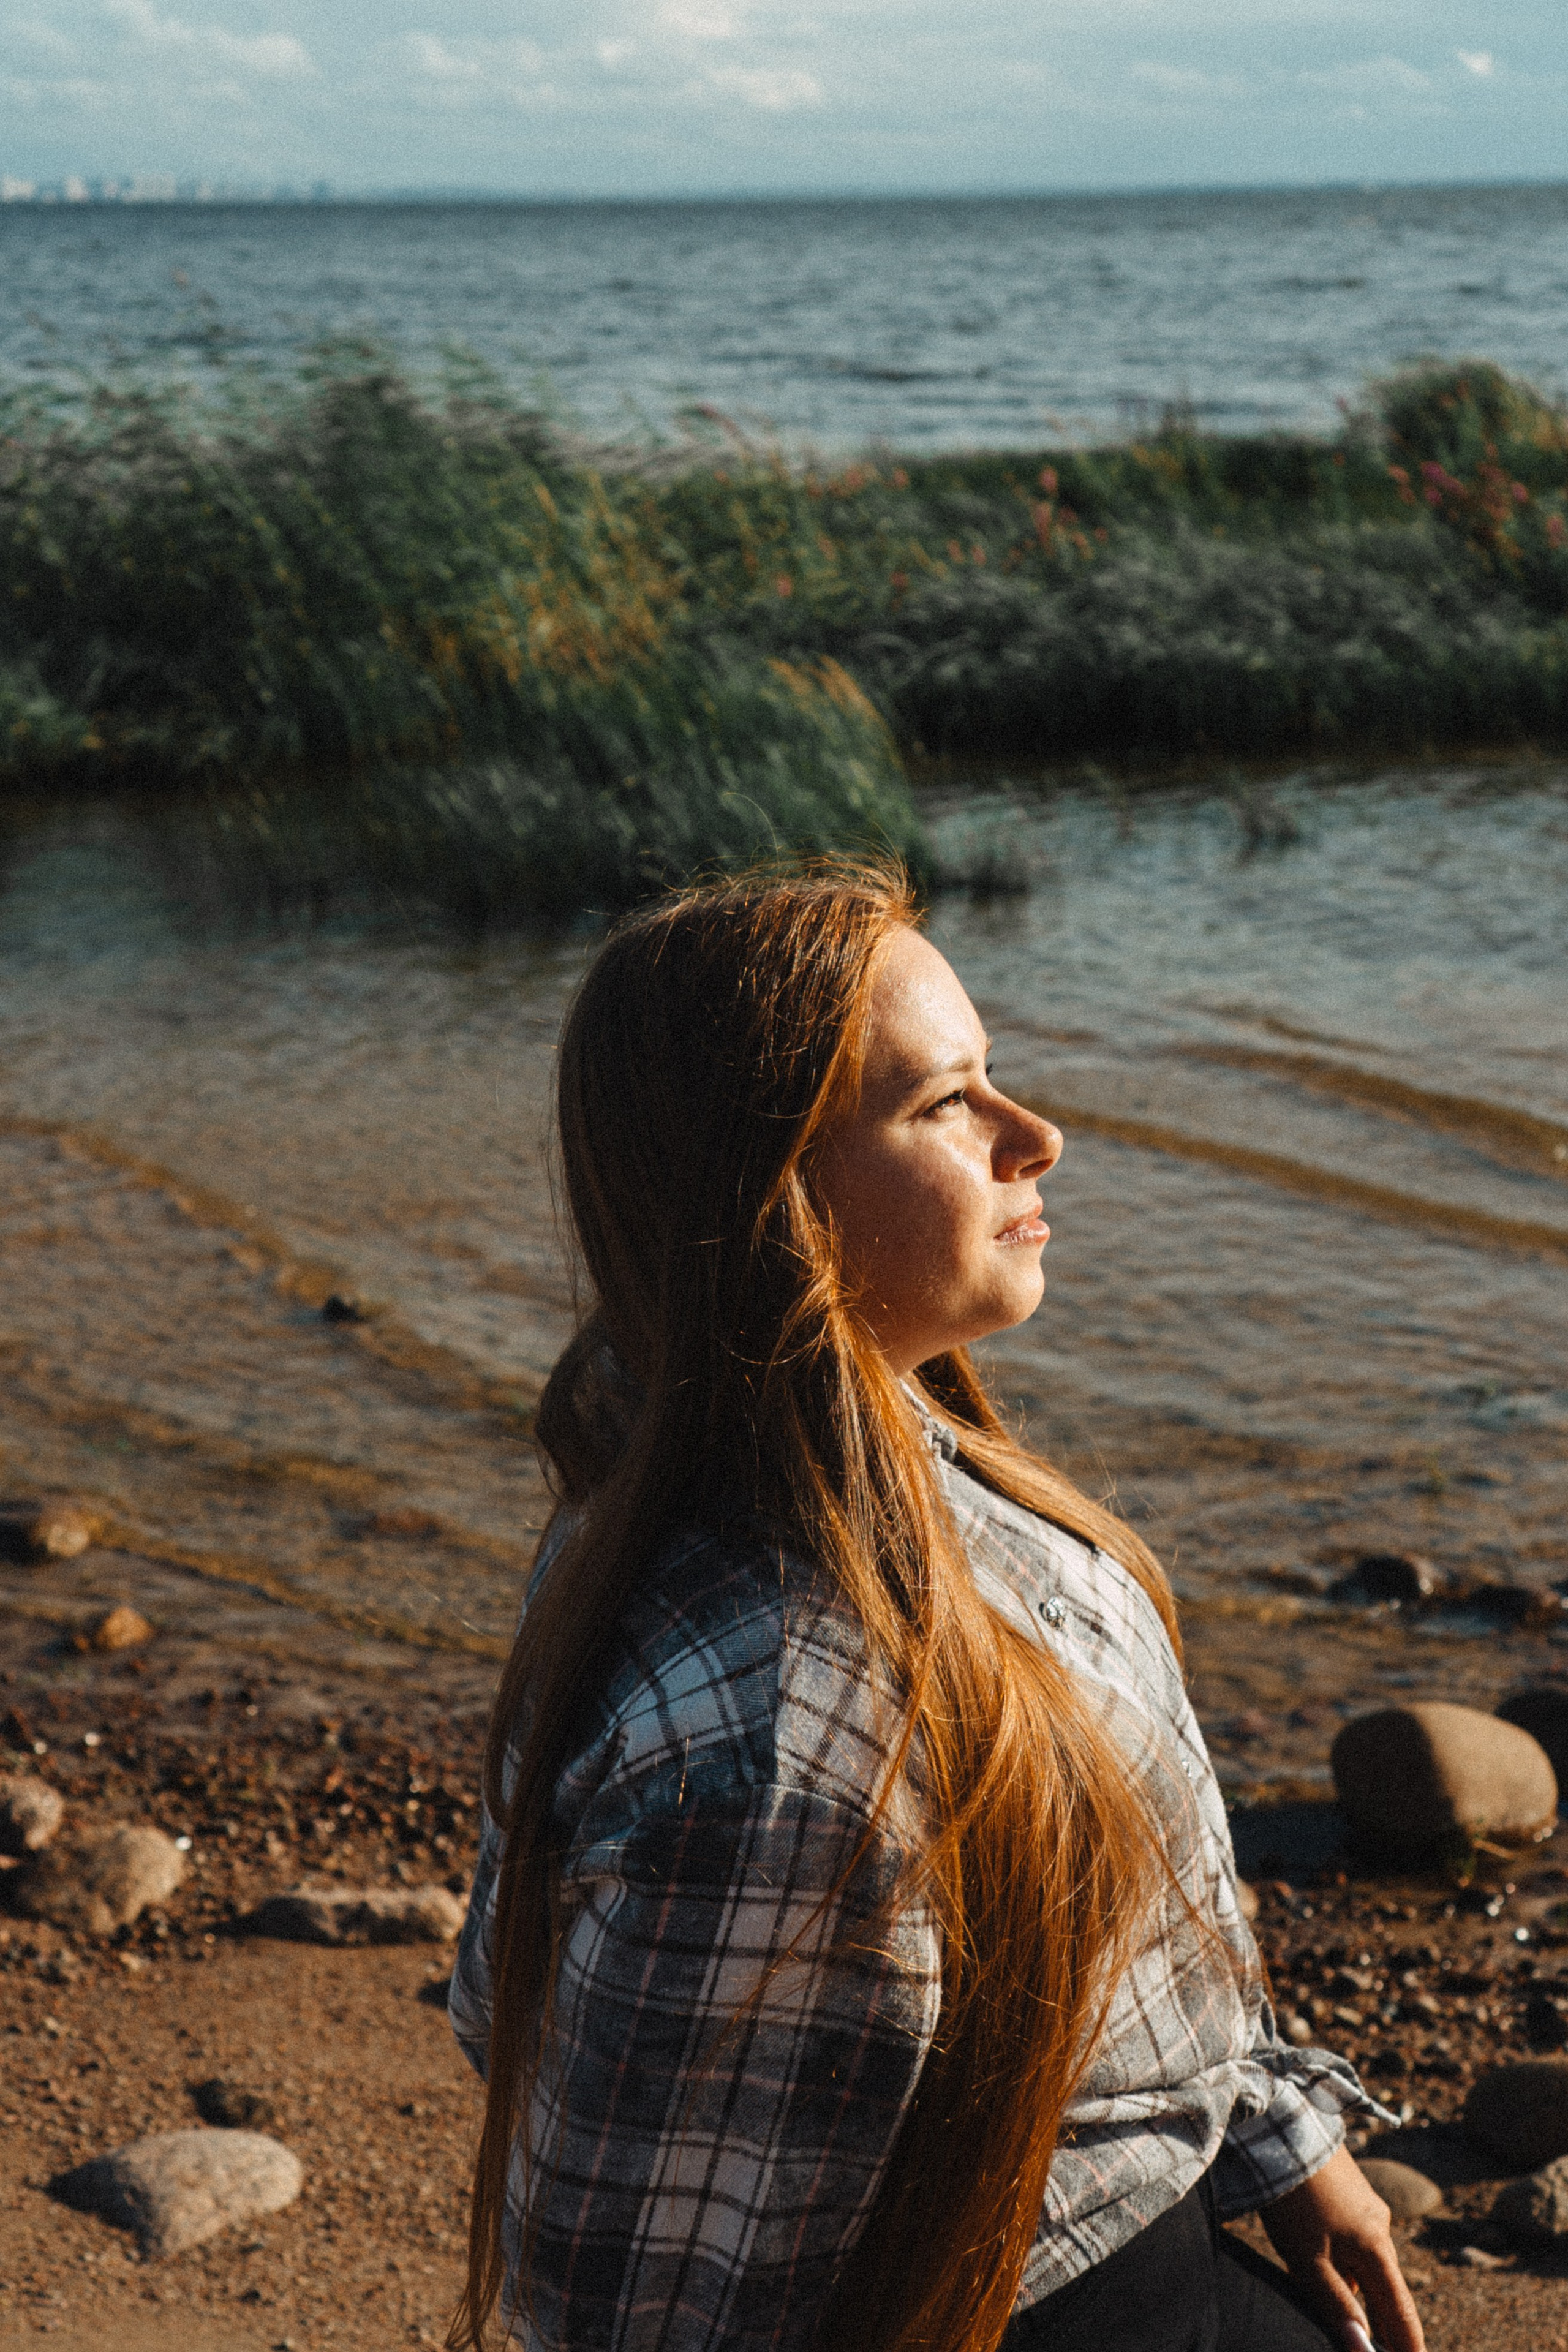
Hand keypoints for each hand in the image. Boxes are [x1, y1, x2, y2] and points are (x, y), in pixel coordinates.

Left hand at [1258, 2143, 1425, 2351]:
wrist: (1283, 2128)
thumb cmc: (1293, 2198)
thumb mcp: (1308, 2259)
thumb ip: (1337, 2304)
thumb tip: (1363, 2350)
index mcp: (1376, 2250)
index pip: (1401, 2313)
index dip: (1409, 2346)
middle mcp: (1379, 2229)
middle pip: (1388, 2290)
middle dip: (1388, 2324)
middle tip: (1387, 2348)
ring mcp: (1365, 2208)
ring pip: (1370, 2264)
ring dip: (1367, 2293)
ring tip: (1362, 2321)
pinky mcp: (1349, 2193)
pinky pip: (1356, 2241)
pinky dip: (1351, 2265)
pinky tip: (1330, 2268)